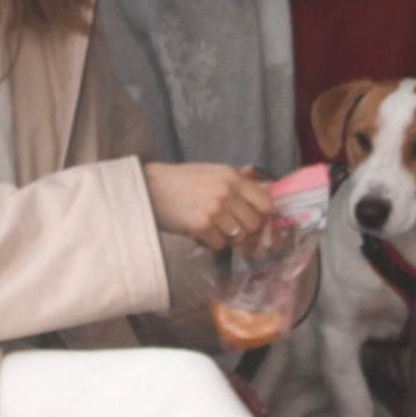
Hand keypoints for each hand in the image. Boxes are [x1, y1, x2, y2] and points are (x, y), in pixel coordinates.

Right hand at [145, 161, 273, 250]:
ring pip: (239, 236)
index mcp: (231, 176)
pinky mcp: (201, 225)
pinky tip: (199, 234)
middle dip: (245, 231)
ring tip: (213, 231)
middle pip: (255, 223)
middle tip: (230, 230)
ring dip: (228, 238)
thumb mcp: (210, 172)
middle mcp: (226, 191)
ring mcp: (214, 208)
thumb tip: (258, 178)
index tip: (253, 221)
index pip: (266, 202)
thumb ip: (235, 177)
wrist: (149, 187)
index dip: (262, 216)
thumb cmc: (180, 181)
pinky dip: (210, 243)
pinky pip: (219, 244)